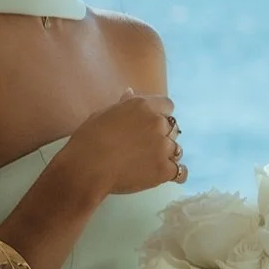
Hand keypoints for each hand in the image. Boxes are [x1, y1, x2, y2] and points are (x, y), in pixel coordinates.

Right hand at [67, 87, 183, 201]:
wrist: (87, 168)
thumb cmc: (88, 140)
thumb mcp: (103, 114)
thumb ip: (123, 104)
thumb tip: (131, 93)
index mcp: (143, 106)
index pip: (168, 105)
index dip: (161, 115)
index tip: (152, 124)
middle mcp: (157, 123)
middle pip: (173, 128)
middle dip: (162, 136)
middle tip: (145, 147)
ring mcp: (163, 147)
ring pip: (176, 150)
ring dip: (167, 155)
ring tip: (148, 163)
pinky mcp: (164, 169)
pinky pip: (181, 172)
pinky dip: (176, 174)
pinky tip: (164, 175)